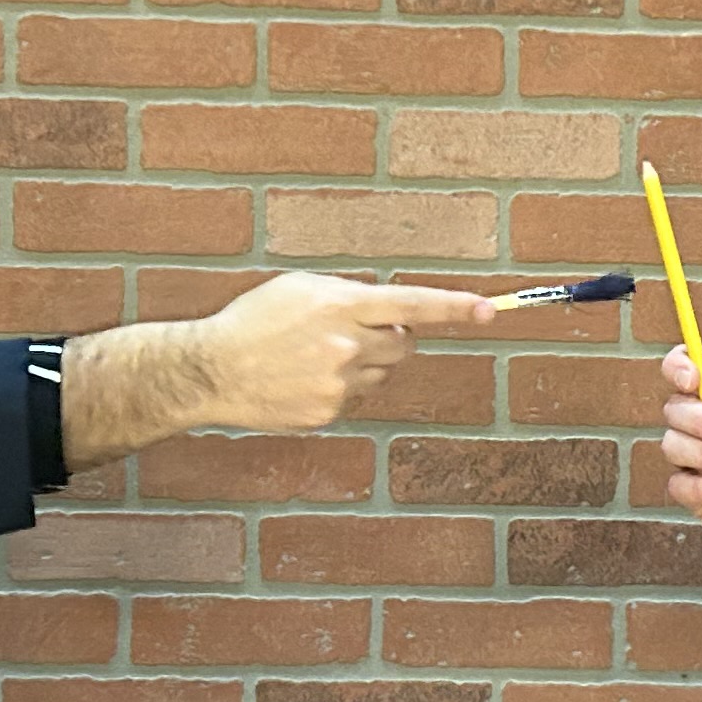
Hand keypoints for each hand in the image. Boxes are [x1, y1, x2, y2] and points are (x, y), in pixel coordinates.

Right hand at [194, 272, 495, 431]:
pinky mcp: (328, 411)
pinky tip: (301, 380)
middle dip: (390, 339)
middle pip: (403, 345)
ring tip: (313, 358)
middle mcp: (347, 344)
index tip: (490, 310)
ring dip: (363, 365)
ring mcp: (339, 382)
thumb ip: (348, 296)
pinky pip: (354, 398)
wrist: (212, 369)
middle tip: (352, 334)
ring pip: (380, 374)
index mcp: (341, 305)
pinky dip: (338, 389)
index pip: (412, 305)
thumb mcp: (300, 290)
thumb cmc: (254, 320)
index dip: (454, 307)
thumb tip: (388, 312)